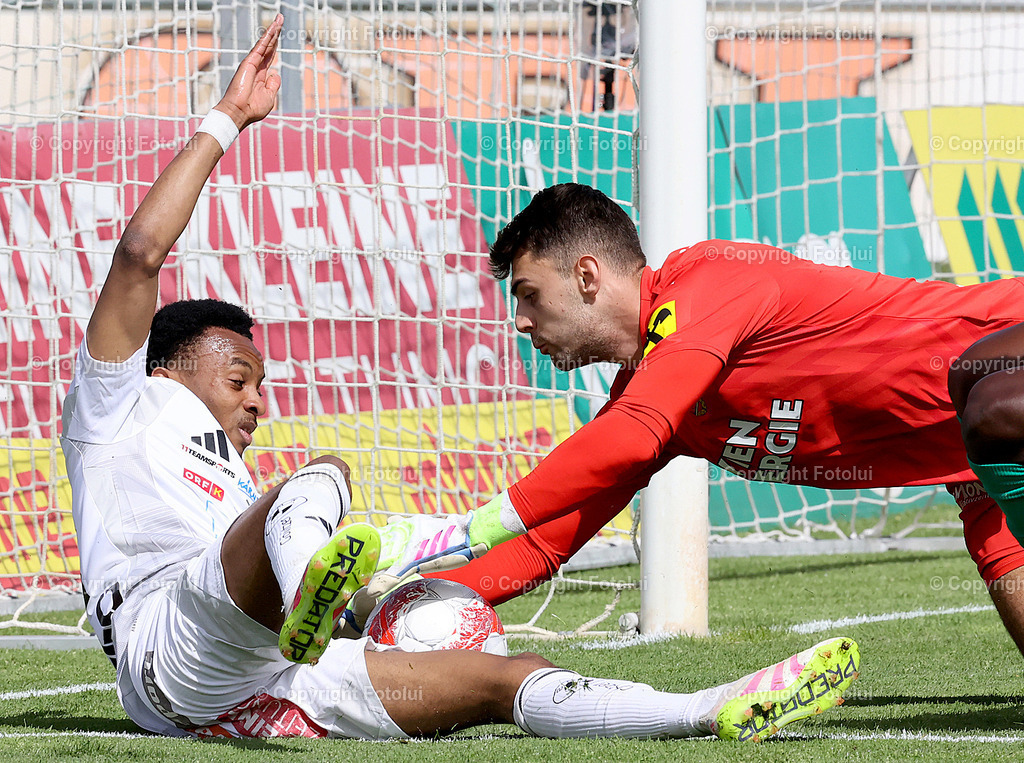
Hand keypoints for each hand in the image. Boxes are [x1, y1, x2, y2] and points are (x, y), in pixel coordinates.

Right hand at [215, 14, 282, 129]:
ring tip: (280, 19)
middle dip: (275, 33)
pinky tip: (273, 28)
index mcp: (262, 75)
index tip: (280, 34)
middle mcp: (257, 67)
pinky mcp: (249, 62)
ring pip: (265, 44)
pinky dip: (267, 37)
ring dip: (273, 31)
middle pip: (269, 46)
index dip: (275, 44)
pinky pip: (261, 47)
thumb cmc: (252, 108)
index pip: (271, 56)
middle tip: (280, 19)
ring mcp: (253, 63)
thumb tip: (276, 74)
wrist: (239, 112)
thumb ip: (273, 85)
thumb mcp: (270, 97)